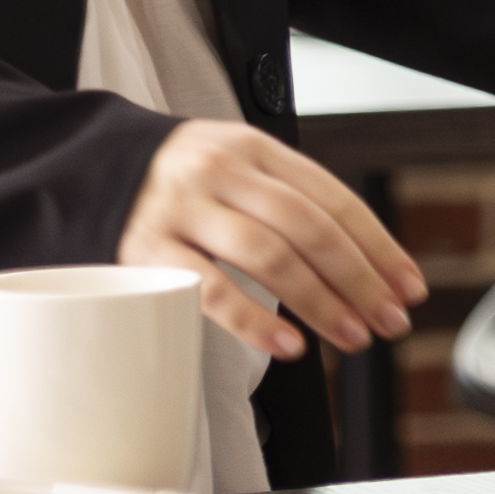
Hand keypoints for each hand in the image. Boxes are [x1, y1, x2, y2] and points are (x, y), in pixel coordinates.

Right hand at [120, 121, 423, 362]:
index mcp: (255, 150)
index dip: (379, 246)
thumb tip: (365, 263)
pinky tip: (287, 343)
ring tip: (350, 337)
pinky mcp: (145, 248)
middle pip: (309, 228)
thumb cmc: (179, 183)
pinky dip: (254, 319)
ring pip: (268, 256)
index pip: (334, 199)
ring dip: (319, 303)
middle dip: (359, 280)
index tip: (408, 286)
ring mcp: (182, 208)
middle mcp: (221, 172)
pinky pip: (208, 288)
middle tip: (389, 320)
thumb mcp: (237, 168)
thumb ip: (289, 200)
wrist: (86, 169)